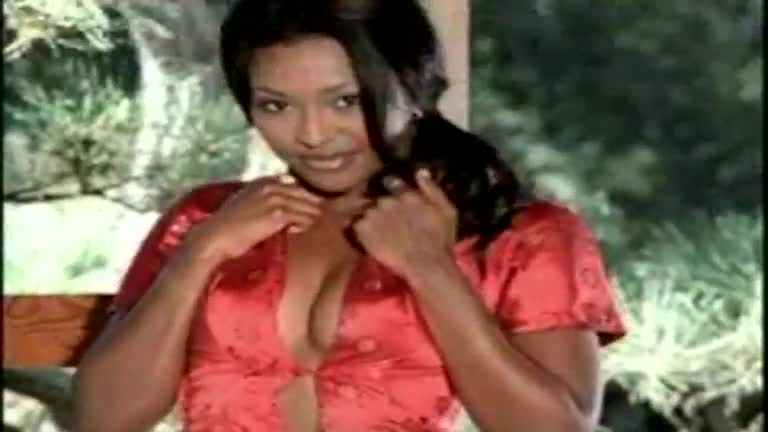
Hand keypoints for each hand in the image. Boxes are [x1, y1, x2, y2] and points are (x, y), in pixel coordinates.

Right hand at [183, 175, 323, 263]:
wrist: (215, 237)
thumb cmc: (228, 227)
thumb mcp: (247, 206)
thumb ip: (266, 202)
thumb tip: (286, 213)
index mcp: (265, 181)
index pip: (297, 186)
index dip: (308, 199)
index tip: (316, 209)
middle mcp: (272, 185)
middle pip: (307, 194)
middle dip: (317, 206)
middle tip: (329, 217)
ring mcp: (276, 198)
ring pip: (308, 206)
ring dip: (314, 217)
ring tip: (319, 226)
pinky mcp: (278, 213)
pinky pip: (303, 217)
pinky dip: (305, 224)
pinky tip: (298, 230)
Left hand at [352, 169, 457, 275]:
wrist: (426, 265)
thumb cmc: (441, 240)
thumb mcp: (447, 210)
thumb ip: (432, 189)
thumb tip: (420, 171)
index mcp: (407, 194)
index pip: (393, 183)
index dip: (393, 190)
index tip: (395, 199)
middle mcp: (388, 200)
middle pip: (380, 199)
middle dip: (383, 207)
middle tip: (389, 221)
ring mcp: (374, 215)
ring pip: (368, 211)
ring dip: (372, 218)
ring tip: (378, 231)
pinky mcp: (364, 231)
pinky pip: (357, 225)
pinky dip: (362, 230)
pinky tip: (370, 239)